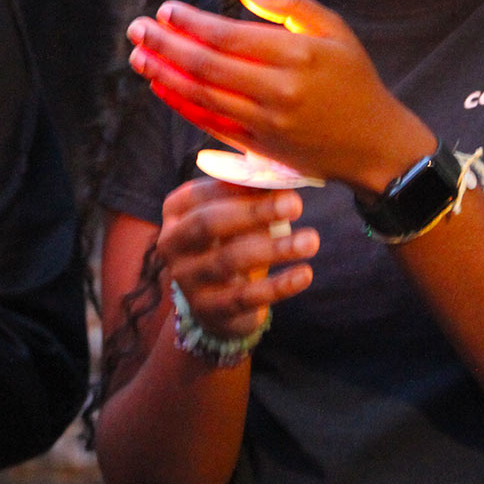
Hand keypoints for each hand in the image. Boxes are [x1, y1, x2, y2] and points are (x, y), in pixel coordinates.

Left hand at [126, 0, 435, 194]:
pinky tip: (161, 87)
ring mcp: (266, 122)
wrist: (375, 144)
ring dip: (164, 74)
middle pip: (206, 65)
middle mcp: (278, 90)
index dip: (190, 22)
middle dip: (164, 45)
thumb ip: (291, 4)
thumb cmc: (355, 79)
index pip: (228, 35)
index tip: (165, 9)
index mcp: (298, 54)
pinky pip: (210, 122)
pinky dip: (181, 105)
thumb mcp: (335, 30)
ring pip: (202, 95)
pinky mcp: (259, 146)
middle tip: (136, 28)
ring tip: (138, 56)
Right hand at [157, 178, 317, 339]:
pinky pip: (244, 297)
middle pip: (209, 224)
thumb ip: (248, 194)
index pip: (200, 193)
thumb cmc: (229, 242)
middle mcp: (172, 245)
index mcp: (176, 212)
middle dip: (253, 212)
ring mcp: (186, 280)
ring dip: (274, 249)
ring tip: (311, 240)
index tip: (279, 182)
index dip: (238, 187)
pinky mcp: (208, 310)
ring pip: (228, 261)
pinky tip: (305, 274)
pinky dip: (277, 286)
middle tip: (295, 205)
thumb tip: (282, 173)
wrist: (217, 303)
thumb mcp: (233, 216)